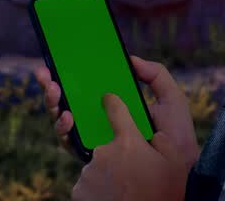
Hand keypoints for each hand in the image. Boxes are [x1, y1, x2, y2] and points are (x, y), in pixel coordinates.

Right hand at [33, 56, 199, 167]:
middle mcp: (101, 120)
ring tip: (53, 90)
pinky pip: (69, 143)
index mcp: (117, 104)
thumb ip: (156, 75)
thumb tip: (131, 58)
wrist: (179, 166)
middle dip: (53, 85)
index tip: (61, 57)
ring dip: (53, 103)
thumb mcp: (171, 99)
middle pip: (71, 101)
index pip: (90, 87)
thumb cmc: (177, 134)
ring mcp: (94, 138)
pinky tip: (67, 116)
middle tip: (45, 72)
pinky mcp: (91, 156)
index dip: (74, 73)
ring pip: (64, 119)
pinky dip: (64, 129)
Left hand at [71, 89, 189, 200]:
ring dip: (107, 174)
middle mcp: (104, 152)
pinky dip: (98, 190)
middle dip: (117, 156)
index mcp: (128, 141)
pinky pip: (88, 184)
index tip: (108, 98)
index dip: (112, 102)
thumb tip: (154, 135)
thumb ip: (163, 142)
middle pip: (107, 145)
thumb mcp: (174, 165)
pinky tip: (112, 197)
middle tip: (131, 173)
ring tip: (123, 190)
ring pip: (98, 166)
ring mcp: (89, 172)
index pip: (115, 108)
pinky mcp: (79, 191)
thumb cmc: (162, 194)